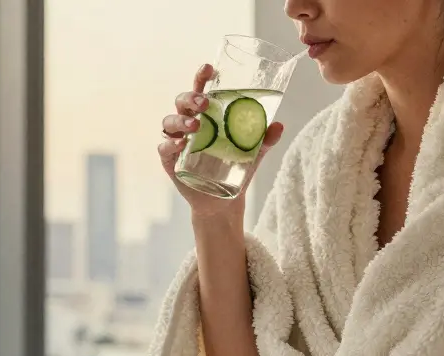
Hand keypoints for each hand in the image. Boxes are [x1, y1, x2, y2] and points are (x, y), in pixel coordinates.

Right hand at [159, 64, 284, 220]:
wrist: (223, 200)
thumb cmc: (237, 168)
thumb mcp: (255, 152)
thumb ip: (265, 139)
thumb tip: (279, 125)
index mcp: (207, 115)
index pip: (200, 90)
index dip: (201, 77)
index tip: (209, 68)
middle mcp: (188, 123)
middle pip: (181, 102)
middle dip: (191, 98)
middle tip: (205, 103)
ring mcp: (177, 141)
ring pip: (169, 122)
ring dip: (181, 120)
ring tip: (196, 126)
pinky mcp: (170, 160)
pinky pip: (164, 147)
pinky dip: (170, 144)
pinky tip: (181, 144)